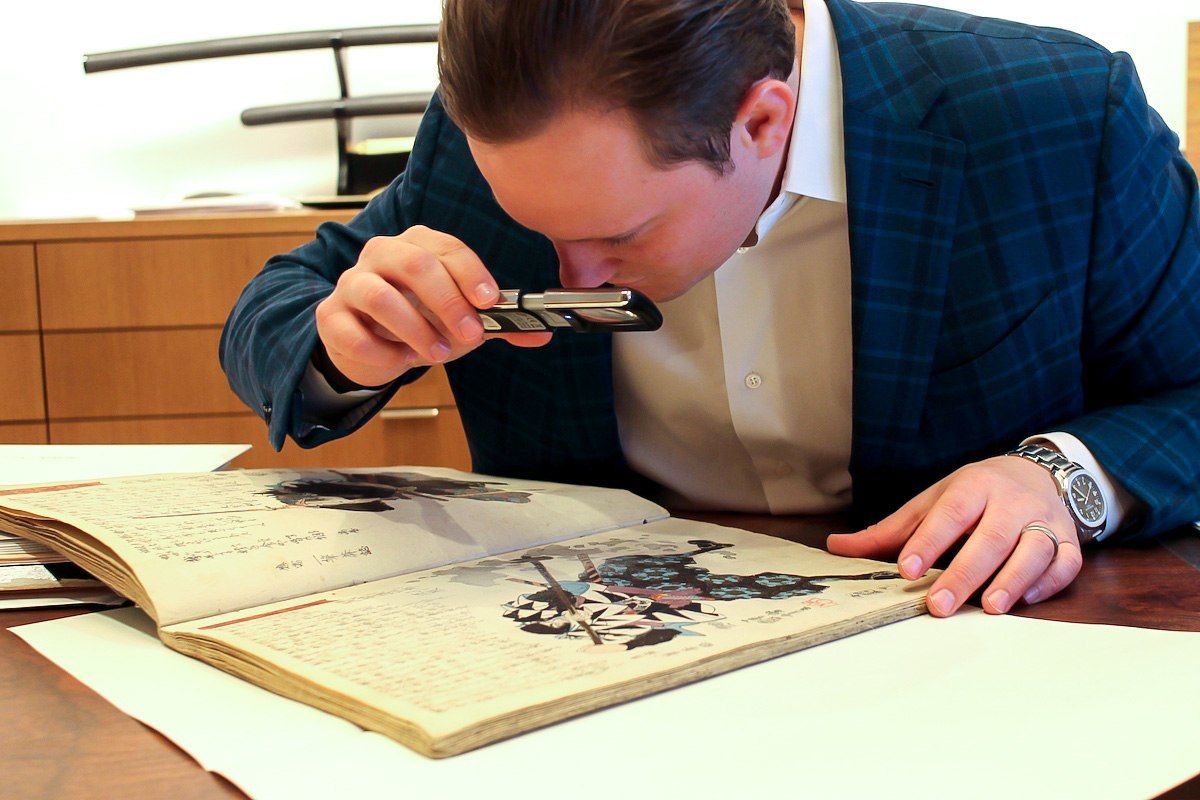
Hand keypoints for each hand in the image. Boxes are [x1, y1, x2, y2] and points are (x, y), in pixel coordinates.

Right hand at [315, 226, 551, 386]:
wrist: (367, 342)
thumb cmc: (419, 320)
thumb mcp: (460, 320)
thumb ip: (497, 324)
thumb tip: (540, 334)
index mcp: (417, 245)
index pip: (447, 248)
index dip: (471, 273)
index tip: (490, 303)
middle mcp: (382, 254)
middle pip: (415, 264)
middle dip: (448, 301)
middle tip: (470, 335)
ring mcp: (352, 282)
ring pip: (378, 295)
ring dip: (414, 328)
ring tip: (437, 354)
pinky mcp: (330, 315)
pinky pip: (351, 331)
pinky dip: (380, 351)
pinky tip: (399, 361)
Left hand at [827, 456, 1083, 616]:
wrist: (1037, 473)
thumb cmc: (974, 495)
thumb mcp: (932, 501)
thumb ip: (890, 530)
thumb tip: (836, 547)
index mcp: (974, 485)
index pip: (950, 512)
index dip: (929, 540)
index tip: (906, 569)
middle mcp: (1012, 500)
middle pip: (992, 537)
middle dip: (965, 572)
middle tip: (938, 605)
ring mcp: (1045, 520)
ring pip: (1034, 549)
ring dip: (1013, 579)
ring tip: (989, 607)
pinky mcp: (1069, 540)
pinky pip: (1066, 562)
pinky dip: (1047, 582)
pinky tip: (1024, 599)